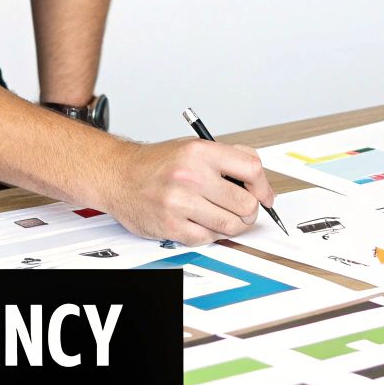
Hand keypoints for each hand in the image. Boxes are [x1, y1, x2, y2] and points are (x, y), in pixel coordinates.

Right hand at [95, 138, 277, 245]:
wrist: (117, 175)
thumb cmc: (155, 163)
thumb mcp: (192, 146)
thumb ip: (228, 157)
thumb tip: (259, 181)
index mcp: (200, 152)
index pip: (251, 169)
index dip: (264, 187)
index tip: (265, 196)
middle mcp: (190, 176)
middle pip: (246, 203)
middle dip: (249, 211)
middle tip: (242, 210)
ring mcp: (180, 203)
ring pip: (230, 225)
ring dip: (233, 225)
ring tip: (223, 217)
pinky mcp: (171, 226)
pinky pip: (208, 238)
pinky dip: (210, 234)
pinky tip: (202, 222)